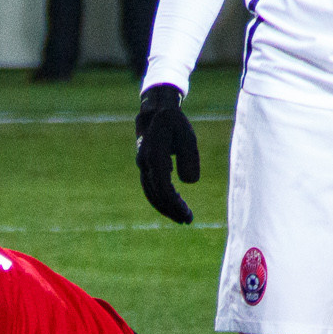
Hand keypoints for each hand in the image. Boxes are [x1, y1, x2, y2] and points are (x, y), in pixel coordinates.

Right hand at [134, 84, 198, 223]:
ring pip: (151, 192)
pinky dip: (161, 199)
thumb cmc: (175, 123)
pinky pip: (150, 187)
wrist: (156, 112)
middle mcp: (145, 162)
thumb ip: (189, 157)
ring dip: (165, 207)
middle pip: (156, 194)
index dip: (174, 204)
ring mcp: (142, 165)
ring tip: (182, 217)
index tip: (187, 215)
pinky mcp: (145, 167)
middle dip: (171, 210)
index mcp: (154, 155)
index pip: (163, 187)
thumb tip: (190, 182)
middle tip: (188, 220)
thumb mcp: (188, 136)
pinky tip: (174, 204)